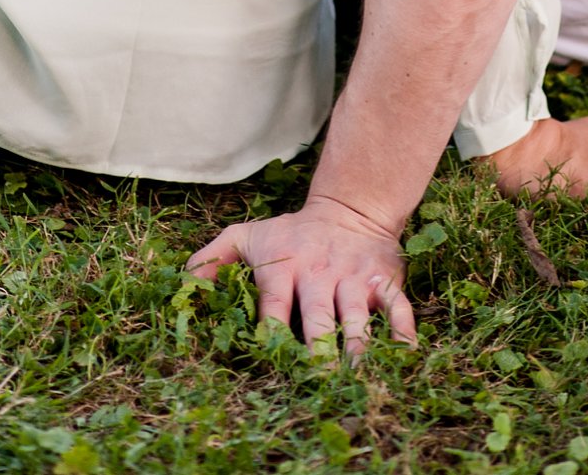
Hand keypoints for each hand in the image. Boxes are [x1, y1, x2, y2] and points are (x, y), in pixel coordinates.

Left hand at [186, 193, 416, 356]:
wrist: (350, 207)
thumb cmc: (292, 233)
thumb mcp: (249, 235)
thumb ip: (213, 258)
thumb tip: (183, 285)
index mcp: (286, 268)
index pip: (275, 304)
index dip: (271, 331)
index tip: (269, 357)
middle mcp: (320, 274)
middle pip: (319, 316)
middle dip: (318, 348)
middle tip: (317, 379)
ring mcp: (354, 278)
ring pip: (357, 316)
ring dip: (358, 347)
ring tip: (357, 376)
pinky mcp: (383, 281)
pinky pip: (397, 307)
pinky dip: (402, 330)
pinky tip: (404, 354)